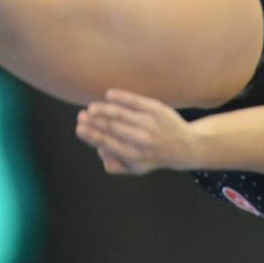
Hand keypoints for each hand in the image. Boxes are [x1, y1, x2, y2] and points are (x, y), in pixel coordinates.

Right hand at [75, 89, 196, 175]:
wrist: (184, 146)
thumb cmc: (153, 155)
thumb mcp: (136, 168)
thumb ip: (116, 165)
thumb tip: (100, 152)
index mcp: (133, 156)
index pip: (107, 143)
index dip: (92, 135)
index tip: (79, 128)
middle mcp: (142, 140)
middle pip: (112, 128)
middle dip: (94, 122)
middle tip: (81, 116)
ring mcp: (150, 124)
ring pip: (121, 114)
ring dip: (103, 109)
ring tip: (91, 108)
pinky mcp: (157, 110)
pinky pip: (135, 101)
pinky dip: (121, 97)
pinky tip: (109, 94)